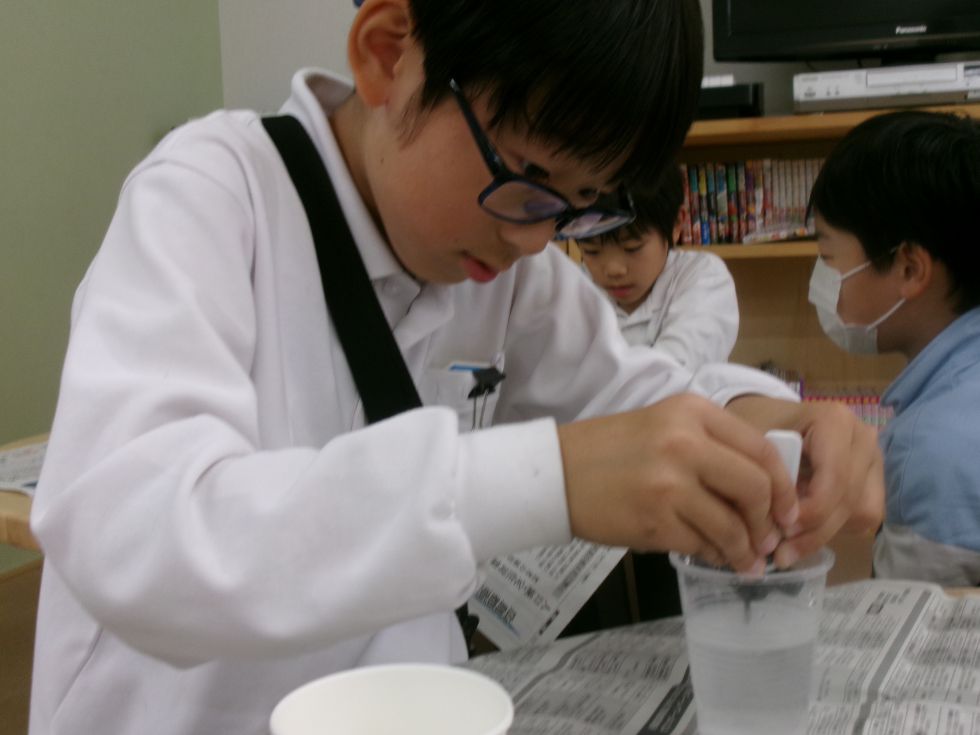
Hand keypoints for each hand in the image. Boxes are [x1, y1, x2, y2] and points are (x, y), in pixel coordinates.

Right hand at [557, 393, 798, 573]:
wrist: (556, 472)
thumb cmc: (609, 449)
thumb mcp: (665, 426)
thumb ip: (712, 447)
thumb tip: (763, 491)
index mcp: (692, 411)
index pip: (762, 448)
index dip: (784, 486)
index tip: (788, 509)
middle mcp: (685, 442)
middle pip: (755, 487)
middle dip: (769, 521)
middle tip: (768, 539)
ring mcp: (670, 483)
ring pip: (733, 525)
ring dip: (745, 550)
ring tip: (746, 560)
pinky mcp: (655, 520)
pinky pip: (702, 545)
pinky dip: (713, 555)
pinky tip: (712, 556)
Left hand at [768, 400, 883, 567]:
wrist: (766, 419)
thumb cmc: (755, 428)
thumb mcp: (751, 446)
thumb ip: (767, 480)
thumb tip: (776, 529)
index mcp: (835, 420)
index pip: (836, 477)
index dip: (811, 511)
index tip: (780, 530)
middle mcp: (862, 437)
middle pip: (850, 499)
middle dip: (815, 530)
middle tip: (780, 552)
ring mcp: (872, 459)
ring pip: (863, 513)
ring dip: (825, 534)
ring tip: (788, 545)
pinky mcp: (872, 479)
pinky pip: (864, 517)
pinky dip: (835, 529)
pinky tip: (803, 530)